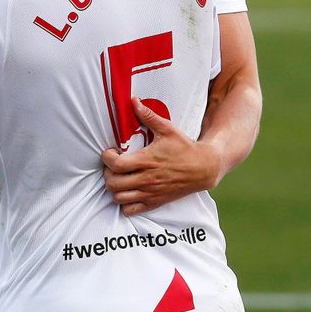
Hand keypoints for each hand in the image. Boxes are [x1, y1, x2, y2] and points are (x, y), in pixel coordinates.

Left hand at [100, 97, 220, 214]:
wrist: (203, 168)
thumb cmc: (184, 147)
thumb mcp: (167, 129)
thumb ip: (148, 116)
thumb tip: (133, 101)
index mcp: (146, 161)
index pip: (115, 165)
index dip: (106, 158)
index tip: (109, 152)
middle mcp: (146, 179)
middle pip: (112, 183)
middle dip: (107, 173)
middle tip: (112, 165)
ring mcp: (149, 193)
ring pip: (119, 198)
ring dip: (114, 188)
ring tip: (119, 177)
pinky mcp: (154, 202)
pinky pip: (131, 210)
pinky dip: (124, 203)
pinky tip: (128, 192)